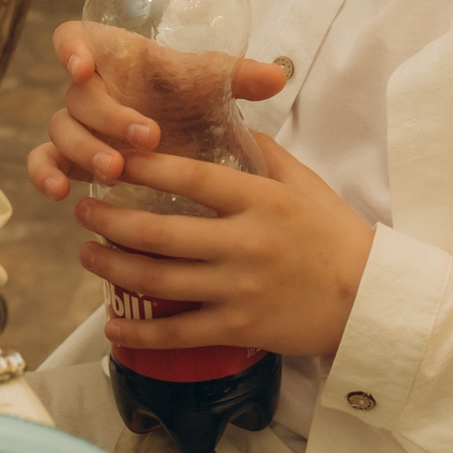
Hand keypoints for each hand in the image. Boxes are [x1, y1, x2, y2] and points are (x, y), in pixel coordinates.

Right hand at [24, 20, 287, 199]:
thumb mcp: (210, 85)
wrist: (183, 133)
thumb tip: (278, 77)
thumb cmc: (187, 97)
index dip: (70, 49)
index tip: (83, 66)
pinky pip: (42, 163)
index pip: (73, 38)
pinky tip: (61, 195)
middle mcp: (86, 88)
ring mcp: (76, 125)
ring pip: (61, 132)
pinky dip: (44, 176)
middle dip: (108, 118)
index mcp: (110, 56)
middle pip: (76, 96)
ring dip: (84, 150)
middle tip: (147, 138)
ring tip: (115, 170)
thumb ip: (237, 77)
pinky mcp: (69, 158)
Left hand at [74, 134, 373, 359]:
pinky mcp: (239, 329)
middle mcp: (244, 243)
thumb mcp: (304, 182)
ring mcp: (239, 289)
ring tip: (86, 255)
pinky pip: (178, 333)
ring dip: (112, 268)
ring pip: (158, 280)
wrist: (371, 299)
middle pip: (159, 232)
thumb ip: (263, 150)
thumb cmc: (335, 235)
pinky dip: (139, 332)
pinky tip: (113, 324)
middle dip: (110, 221)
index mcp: (259, 200)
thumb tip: (226, 118)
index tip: (110, 157)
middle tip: (82, 211)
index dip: (143, 166)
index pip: (189, 177)